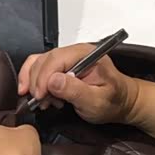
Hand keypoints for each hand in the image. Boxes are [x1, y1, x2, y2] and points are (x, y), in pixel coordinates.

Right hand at [18, 43, 140, 124]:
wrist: (120, 102)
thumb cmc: (112, 101)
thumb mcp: (95, 101)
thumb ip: (74, 90)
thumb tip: (52, 80)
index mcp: (86, 55)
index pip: (55, 59)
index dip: (43, 78)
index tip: (40, 96)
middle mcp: (75, 52)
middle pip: (44, 60)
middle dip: (36, 82)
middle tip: (40, 102)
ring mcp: (67, 58)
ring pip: (39, 63)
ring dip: (34, 83)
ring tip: (43, 101)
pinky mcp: (61, 66)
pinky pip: (40, 68)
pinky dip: (35, 82)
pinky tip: (42, 96)